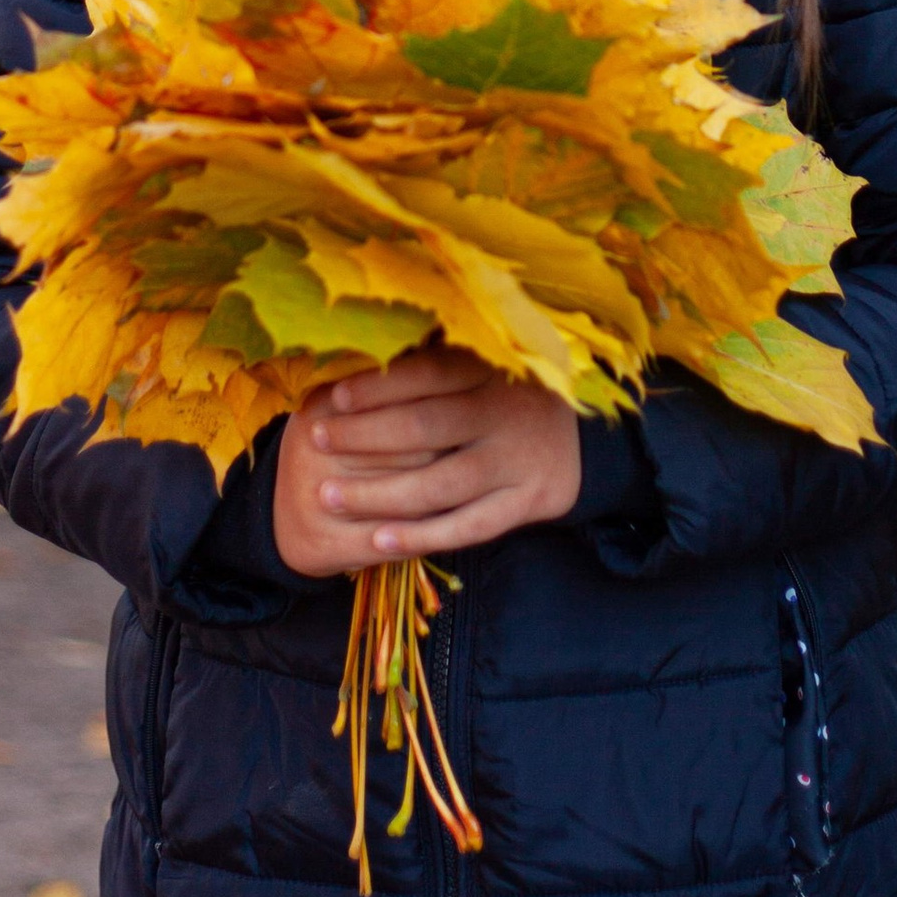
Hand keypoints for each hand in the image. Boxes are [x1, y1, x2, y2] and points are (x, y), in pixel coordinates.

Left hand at [272, 347, 582, 576]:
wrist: (581, 437)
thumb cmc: (505, 395)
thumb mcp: (482, 365)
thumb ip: (431, 363)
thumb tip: (350, 354)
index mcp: (494, 369)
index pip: (428, 374)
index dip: (378, 386)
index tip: (332, 397)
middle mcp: (508, 411)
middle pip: (426, 427)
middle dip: (363, 436)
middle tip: (314, 441)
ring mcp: (519, 460)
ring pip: (440, 484)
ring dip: (378, 494)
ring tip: (327, 497)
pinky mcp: (530, 501)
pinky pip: (469, 526)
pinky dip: (422, 536)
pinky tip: (378, 542)